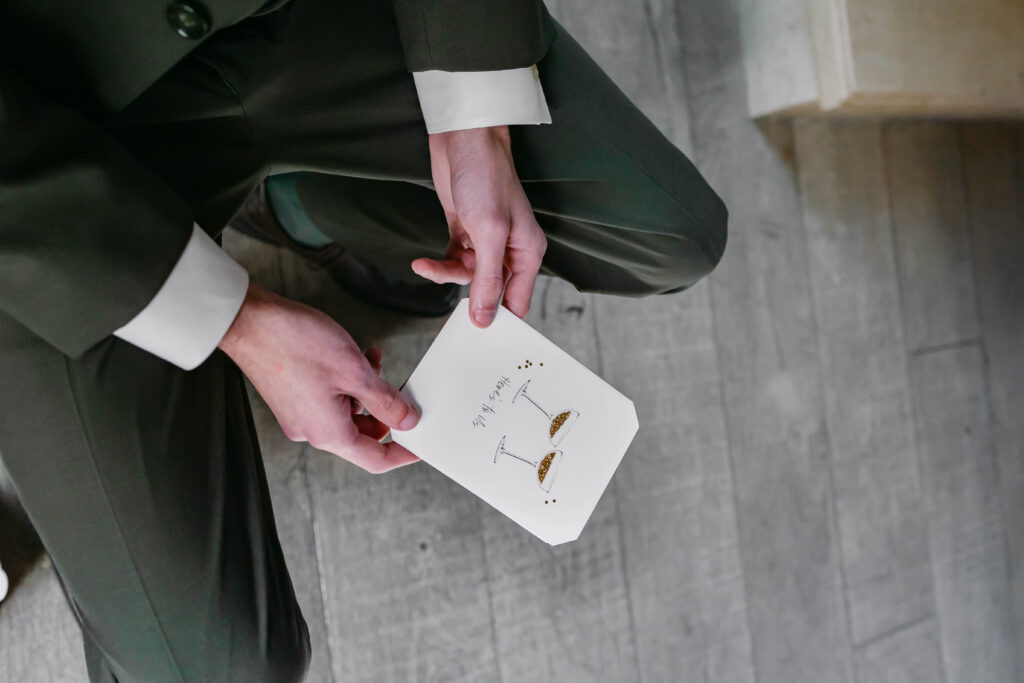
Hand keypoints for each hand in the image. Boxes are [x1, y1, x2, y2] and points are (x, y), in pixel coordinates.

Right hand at [218, 284, 419, 473]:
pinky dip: (346, 384)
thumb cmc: (297, 343)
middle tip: (400, 388)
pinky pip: (329, 401)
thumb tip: (407, 421)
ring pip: (347, 413)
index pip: (375, 459)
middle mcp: (311, 431)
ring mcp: (299, 415)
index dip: (402, 454)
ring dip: (365, 391)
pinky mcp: (291, 398)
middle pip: (362, 435)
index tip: (420, 446)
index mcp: (329, 433)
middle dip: (385, 412)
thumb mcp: (355, 372)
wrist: (250, 321)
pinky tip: (352, 358)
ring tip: (372, 361)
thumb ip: (386, 401)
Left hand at [412, 125, 546, 326]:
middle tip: (446, 308)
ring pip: (467, 277)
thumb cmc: (486, 177)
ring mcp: (486, 241)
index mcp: (528, 252)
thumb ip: (488, 278)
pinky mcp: (464, 231)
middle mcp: (509, 250)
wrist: (463, 139)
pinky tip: (423, 262)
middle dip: (467, 296)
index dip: (500, 318)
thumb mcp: (489, 233)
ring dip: (446, 275)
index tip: (479, 334)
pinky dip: (437, 264)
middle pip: (490, 291)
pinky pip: (452, 261)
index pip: (519, 301)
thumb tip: (486, 317)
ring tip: (428, 266)